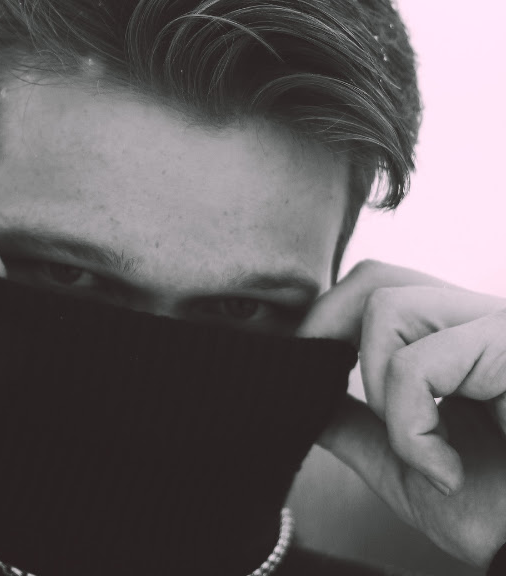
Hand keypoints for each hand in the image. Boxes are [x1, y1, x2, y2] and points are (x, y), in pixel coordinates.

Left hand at [299, 260, 505, 566]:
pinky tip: (446, 471)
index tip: (303, 358)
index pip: (380, 286)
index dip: (328, 315)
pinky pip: (418, 365)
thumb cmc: (495, 511)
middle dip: (330, 327)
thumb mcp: (405, 464)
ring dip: (380, 389)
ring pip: (387, 307)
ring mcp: (498, 327)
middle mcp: (481, 320)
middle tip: (321, 381)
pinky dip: (411, 425)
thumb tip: (306, 394)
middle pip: (378, 278)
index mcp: (457, 338)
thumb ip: (356, 424)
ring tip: (420, 448)